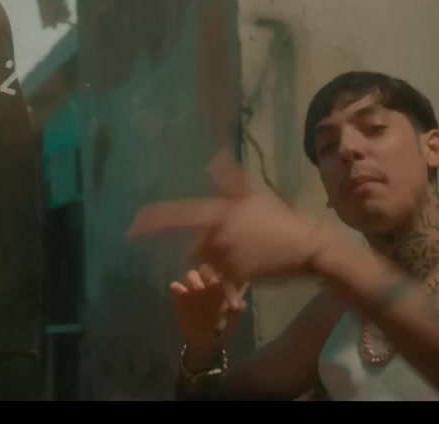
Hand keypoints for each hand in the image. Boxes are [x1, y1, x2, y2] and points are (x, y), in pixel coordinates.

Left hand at [129, 150, 349, 282]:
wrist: (305, 246)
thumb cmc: (280, 218)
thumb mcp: (254, 195)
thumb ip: (230, 179)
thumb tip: (216, 156)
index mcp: (218, 212)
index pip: (176, 215)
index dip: (151, 221)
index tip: (132, 228)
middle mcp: (216, 234)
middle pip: (195, 248)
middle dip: (207, 249)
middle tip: (237, 245)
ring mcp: (225, 256)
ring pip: (208, 265)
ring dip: (218, 264)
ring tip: (247, 255)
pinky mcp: (235, 276)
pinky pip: (221, 281)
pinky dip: (228, 280)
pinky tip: (247, 272)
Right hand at [171, 265, 248, 350]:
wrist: (206, 339)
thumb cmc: (223, 324)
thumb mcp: (232, 318)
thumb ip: (237, 309)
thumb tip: (241, 303)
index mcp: (221, 284)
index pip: (224, 273)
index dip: (227, 279)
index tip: (229, 287)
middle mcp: (206, 282)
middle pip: (206, 268)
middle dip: (210, 273)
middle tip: (214, 282)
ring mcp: (192, 288)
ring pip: (191, 274)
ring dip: (195, 279)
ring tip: (200, 289)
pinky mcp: (180, 296)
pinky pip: (176, 286)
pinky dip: (178, 287)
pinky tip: (182, 292)